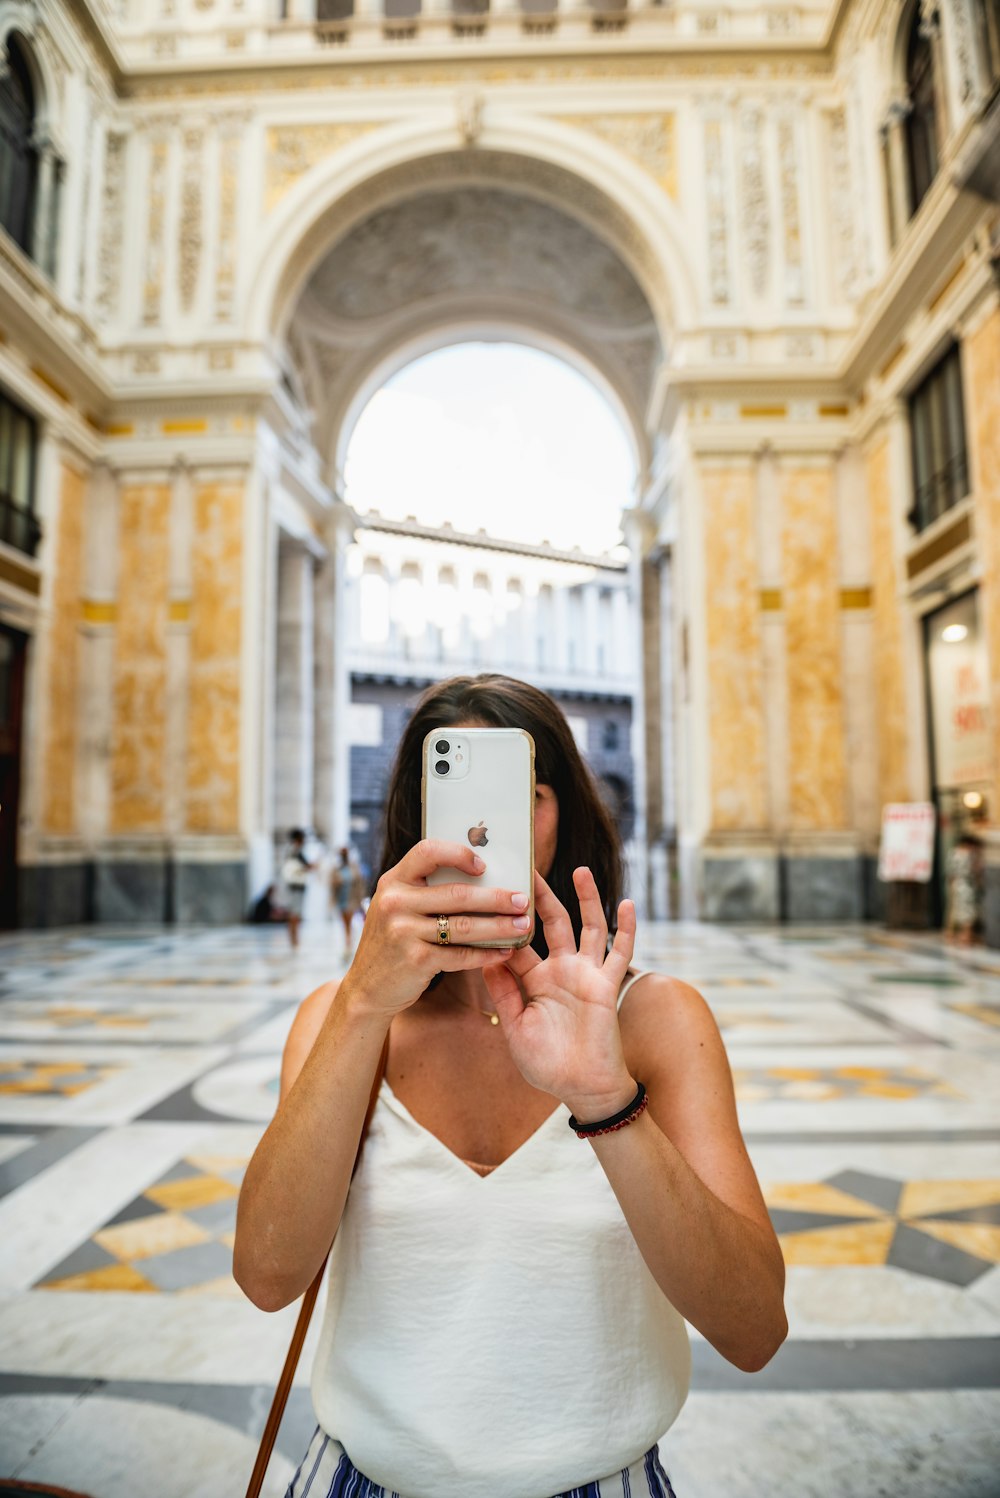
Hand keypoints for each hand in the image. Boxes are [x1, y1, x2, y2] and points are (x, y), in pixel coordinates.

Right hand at [340, 839, 529, 1018]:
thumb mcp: (397, 907)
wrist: (367, 988)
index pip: (428, 852)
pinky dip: (486, 954)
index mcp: (393, 881)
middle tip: (522, 900)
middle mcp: (395, 902)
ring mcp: (403, 931)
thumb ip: (424, 891)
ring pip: (464, 925)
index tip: (484, 866)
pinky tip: (505, 952)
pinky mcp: (415, 960)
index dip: (459, 854)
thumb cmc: (394, 942)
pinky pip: (461, 954)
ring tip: (523, 926)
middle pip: (457, 893)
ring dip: (499, 926)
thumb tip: (481, 875)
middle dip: (497, 897)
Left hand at [482, 867, 636, 1119]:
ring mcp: (587, 975)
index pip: (518, 943)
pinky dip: (626, 929)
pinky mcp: (608, 985)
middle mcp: (562, 970)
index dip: (505, 922)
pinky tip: (626, 904)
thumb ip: (504, 994)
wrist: (581, 1088)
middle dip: (541, 895)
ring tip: (580, 870)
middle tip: (529, 865)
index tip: (491, 894)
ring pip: (588, 927)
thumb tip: (484, 959)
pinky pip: (620, 953)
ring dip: (586, 899)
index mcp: (535, 980)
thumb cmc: (547, 1063)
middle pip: (552, 923)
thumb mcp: (515, 1028)